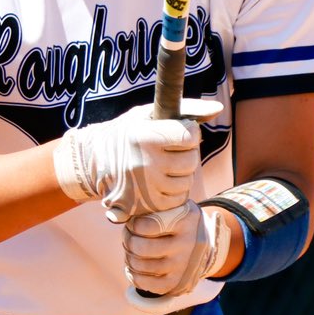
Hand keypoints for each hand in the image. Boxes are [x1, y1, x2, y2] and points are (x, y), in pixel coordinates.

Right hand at [53, 99, 219, 223]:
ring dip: (182, 173)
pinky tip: (161, 181)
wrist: (95, 162)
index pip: (190, 135)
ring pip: (187, 182)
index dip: (189, 132)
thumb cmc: (128, 133)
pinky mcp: (145, 206)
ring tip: (164, 165)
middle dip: (187, 154)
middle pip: (191, 160)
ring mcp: (144, 188)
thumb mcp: (148, 114)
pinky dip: (175, 191)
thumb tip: (218, 108)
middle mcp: (143, 163)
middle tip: (171, 150)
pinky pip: (177, 200)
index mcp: (144, 136)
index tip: (178, 132)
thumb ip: (186, 109)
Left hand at [123, 202, 228, 298]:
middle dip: (127, 241)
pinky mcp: (176, 283)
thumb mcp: (176, 206)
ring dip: (128, 257)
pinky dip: (133, 275)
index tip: (132, 223)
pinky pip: (145, 284)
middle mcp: (186, 245)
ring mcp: (181, 266)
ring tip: (130, 250)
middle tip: (128, 236)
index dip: (133, 225)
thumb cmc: (180, 220)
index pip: (147, 225)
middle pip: (141, 248)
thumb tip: (121, 213)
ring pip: (140, 265)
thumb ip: (154, 206)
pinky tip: (133, 267)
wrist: (206, 245)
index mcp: (185, 221)